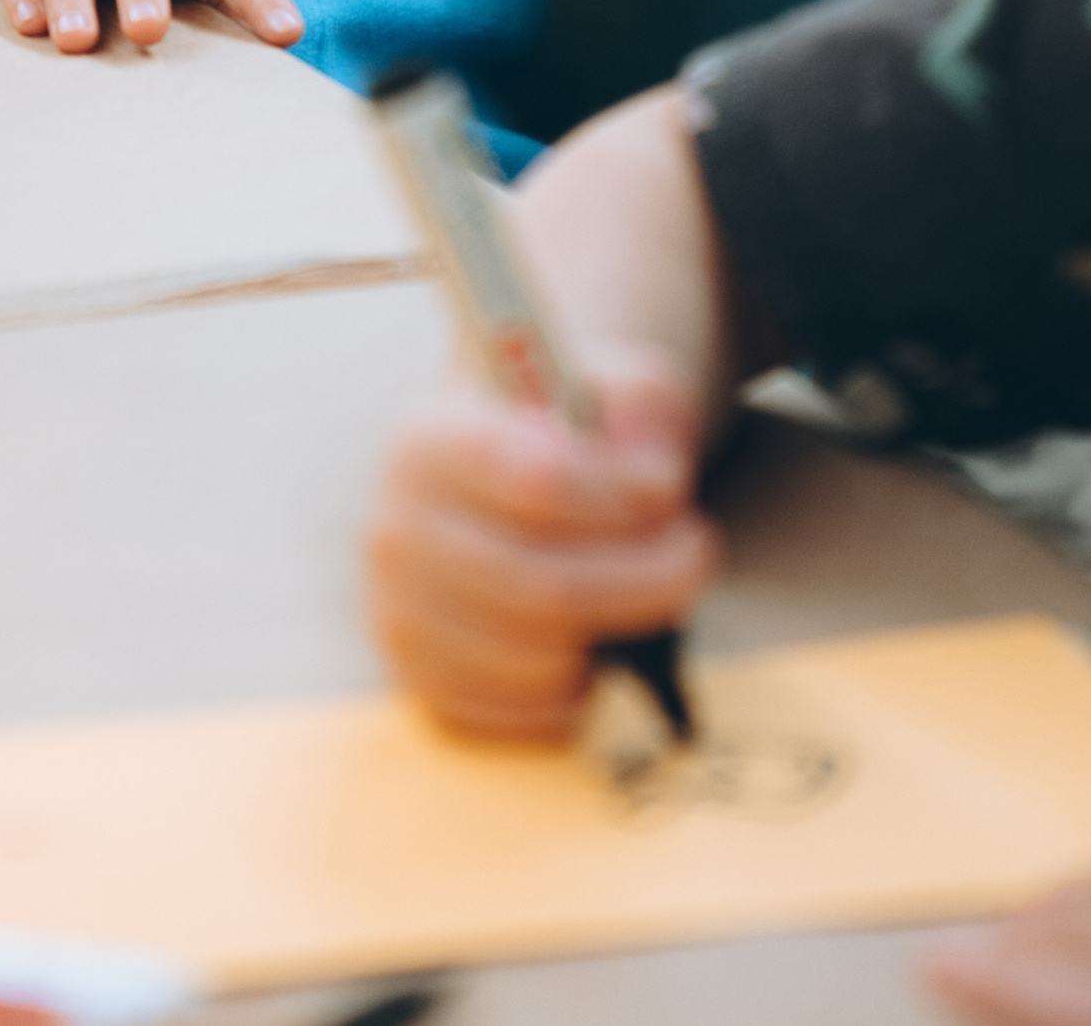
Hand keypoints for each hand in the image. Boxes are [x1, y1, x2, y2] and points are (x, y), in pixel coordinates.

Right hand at [366, 360, 718, 737]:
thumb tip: (657, 486)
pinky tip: (592, 640)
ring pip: (538, 659)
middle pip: (545, 588)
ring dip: (613, 637)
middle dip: (645, 581)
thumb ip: (641, 409)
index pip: (538, 484)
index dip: (622, 498)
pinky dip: (576, 692)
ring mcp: (401, 613)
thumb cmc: (561, 421)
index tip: (671, 491)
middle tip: (693, 554)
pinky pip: (520, 713)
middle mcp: (398, 530)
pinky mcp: (423, 679)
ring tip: (635, 591)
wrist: (495, 462)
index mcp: (428, 440)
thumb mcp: (608, 378)